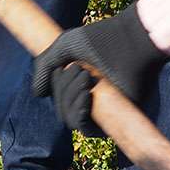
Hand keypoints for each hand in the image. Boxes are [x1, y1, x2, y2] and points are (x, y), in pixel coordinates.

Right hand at [31, 5, 167, 133]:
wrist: (131, 39)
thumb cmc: (101, 39)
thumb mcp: (63, 47)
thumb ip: (45, 66)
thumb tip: (38, 94)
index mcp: (77, 85)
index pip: (57, 98)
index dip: (55, 85)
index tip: (65, 65)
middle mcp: (89, 101)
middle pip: (61, 110)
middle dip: (64, 89)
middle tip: (80, 68)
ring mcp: (101, 113)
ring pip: (70, 120)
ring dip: (71, 99)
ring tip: (86, 76)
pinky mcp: (114, 121)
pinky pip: (87, 130)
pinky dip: (79, 115)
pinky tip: (87, 96)